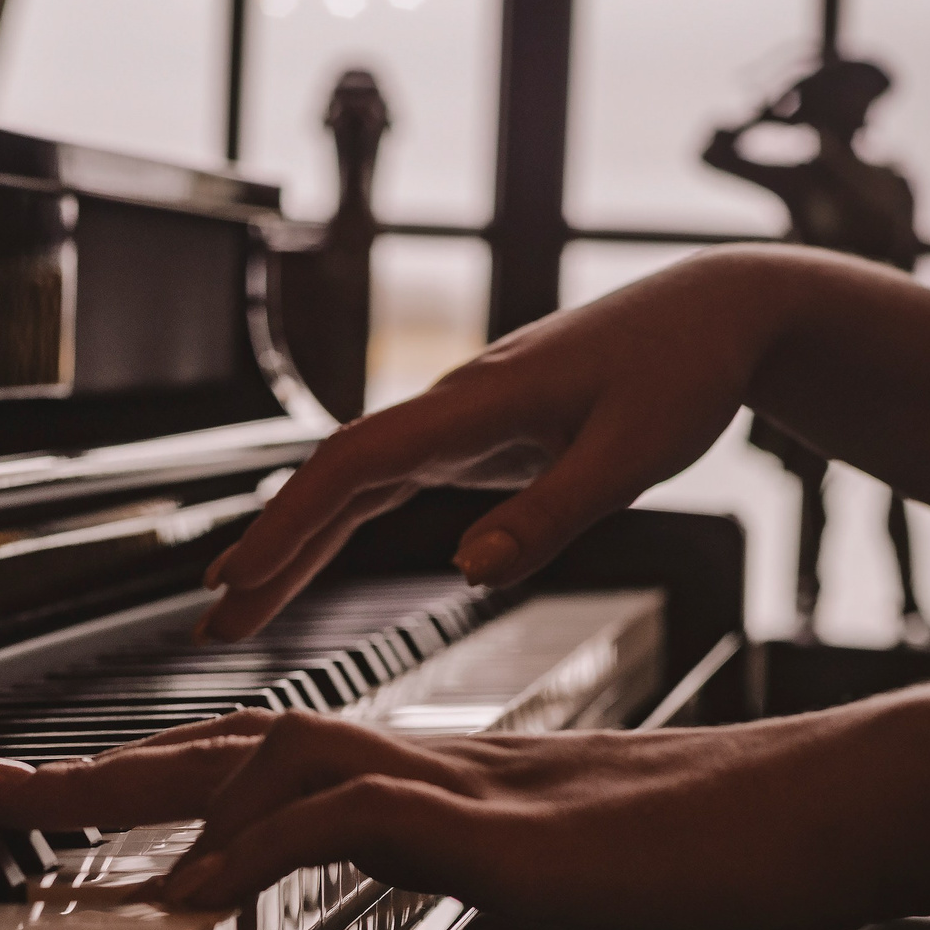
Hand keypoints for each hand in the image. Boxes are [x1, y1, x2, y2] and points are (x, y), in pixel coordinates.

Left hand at [0, 706, 889, 929]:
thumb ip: (441, 875)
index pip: (261, 759)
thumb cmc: (696, 848)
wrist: (812, 814)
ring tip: (47, 824)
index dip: (154, 776)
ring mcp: (457, 787)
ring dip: (150, 792)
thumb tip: (357, 898)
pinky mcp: (497, 828)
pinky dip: (256, 848)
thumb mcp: (535, 878)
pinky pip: (347, 821)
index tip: (60, 801)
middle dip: (96, 769)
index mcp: (426, 775)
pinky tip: (197, 889)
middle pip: (228, 741)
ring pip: (269, 759)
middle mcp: (423, 762)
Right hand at [201, 247, 787, 641]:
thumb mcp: (635, 453)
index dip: (288, 526)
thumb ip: (552, 513)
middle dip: (266, 552)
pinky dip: (338, 527)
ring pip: (349, 487)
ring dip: (291, 547)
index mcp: (476, 407)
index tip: (238, 581)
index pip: (351, 468)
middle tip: (211, 622)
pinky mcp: (475, 437)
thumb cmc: (686, 369)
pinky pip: (384, 487)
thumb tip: (466, 570)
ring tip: (238, 610)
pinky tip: (307, 565)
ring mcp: (457, 423)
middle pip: (329, 482)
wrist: (718, 308)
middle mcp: (449, 410)